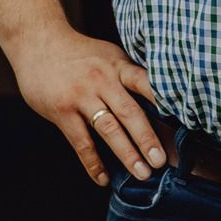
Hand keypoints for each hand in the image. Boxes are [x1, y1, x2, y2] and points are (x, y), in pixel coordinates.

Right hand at [7, 24, 168, 185]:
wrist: (37, 41)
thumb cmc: (79, 53)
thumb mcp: (107, 56)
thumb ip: (128, 77)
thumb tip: (160, 106)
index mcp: (117, 66)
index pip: (145, 83)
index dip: (163, 101)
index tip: (182, 122)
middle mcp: (101, 80)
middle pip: (129, 112)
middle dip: (147, 139)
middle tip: (161, 161)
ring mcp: (80, 96)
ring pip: (108, 129)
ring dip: (126, 154)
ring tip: (142, 173)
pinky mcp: (61, 110)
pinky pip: (81, 142)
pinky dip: (93, 163)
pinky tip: (103, 178)